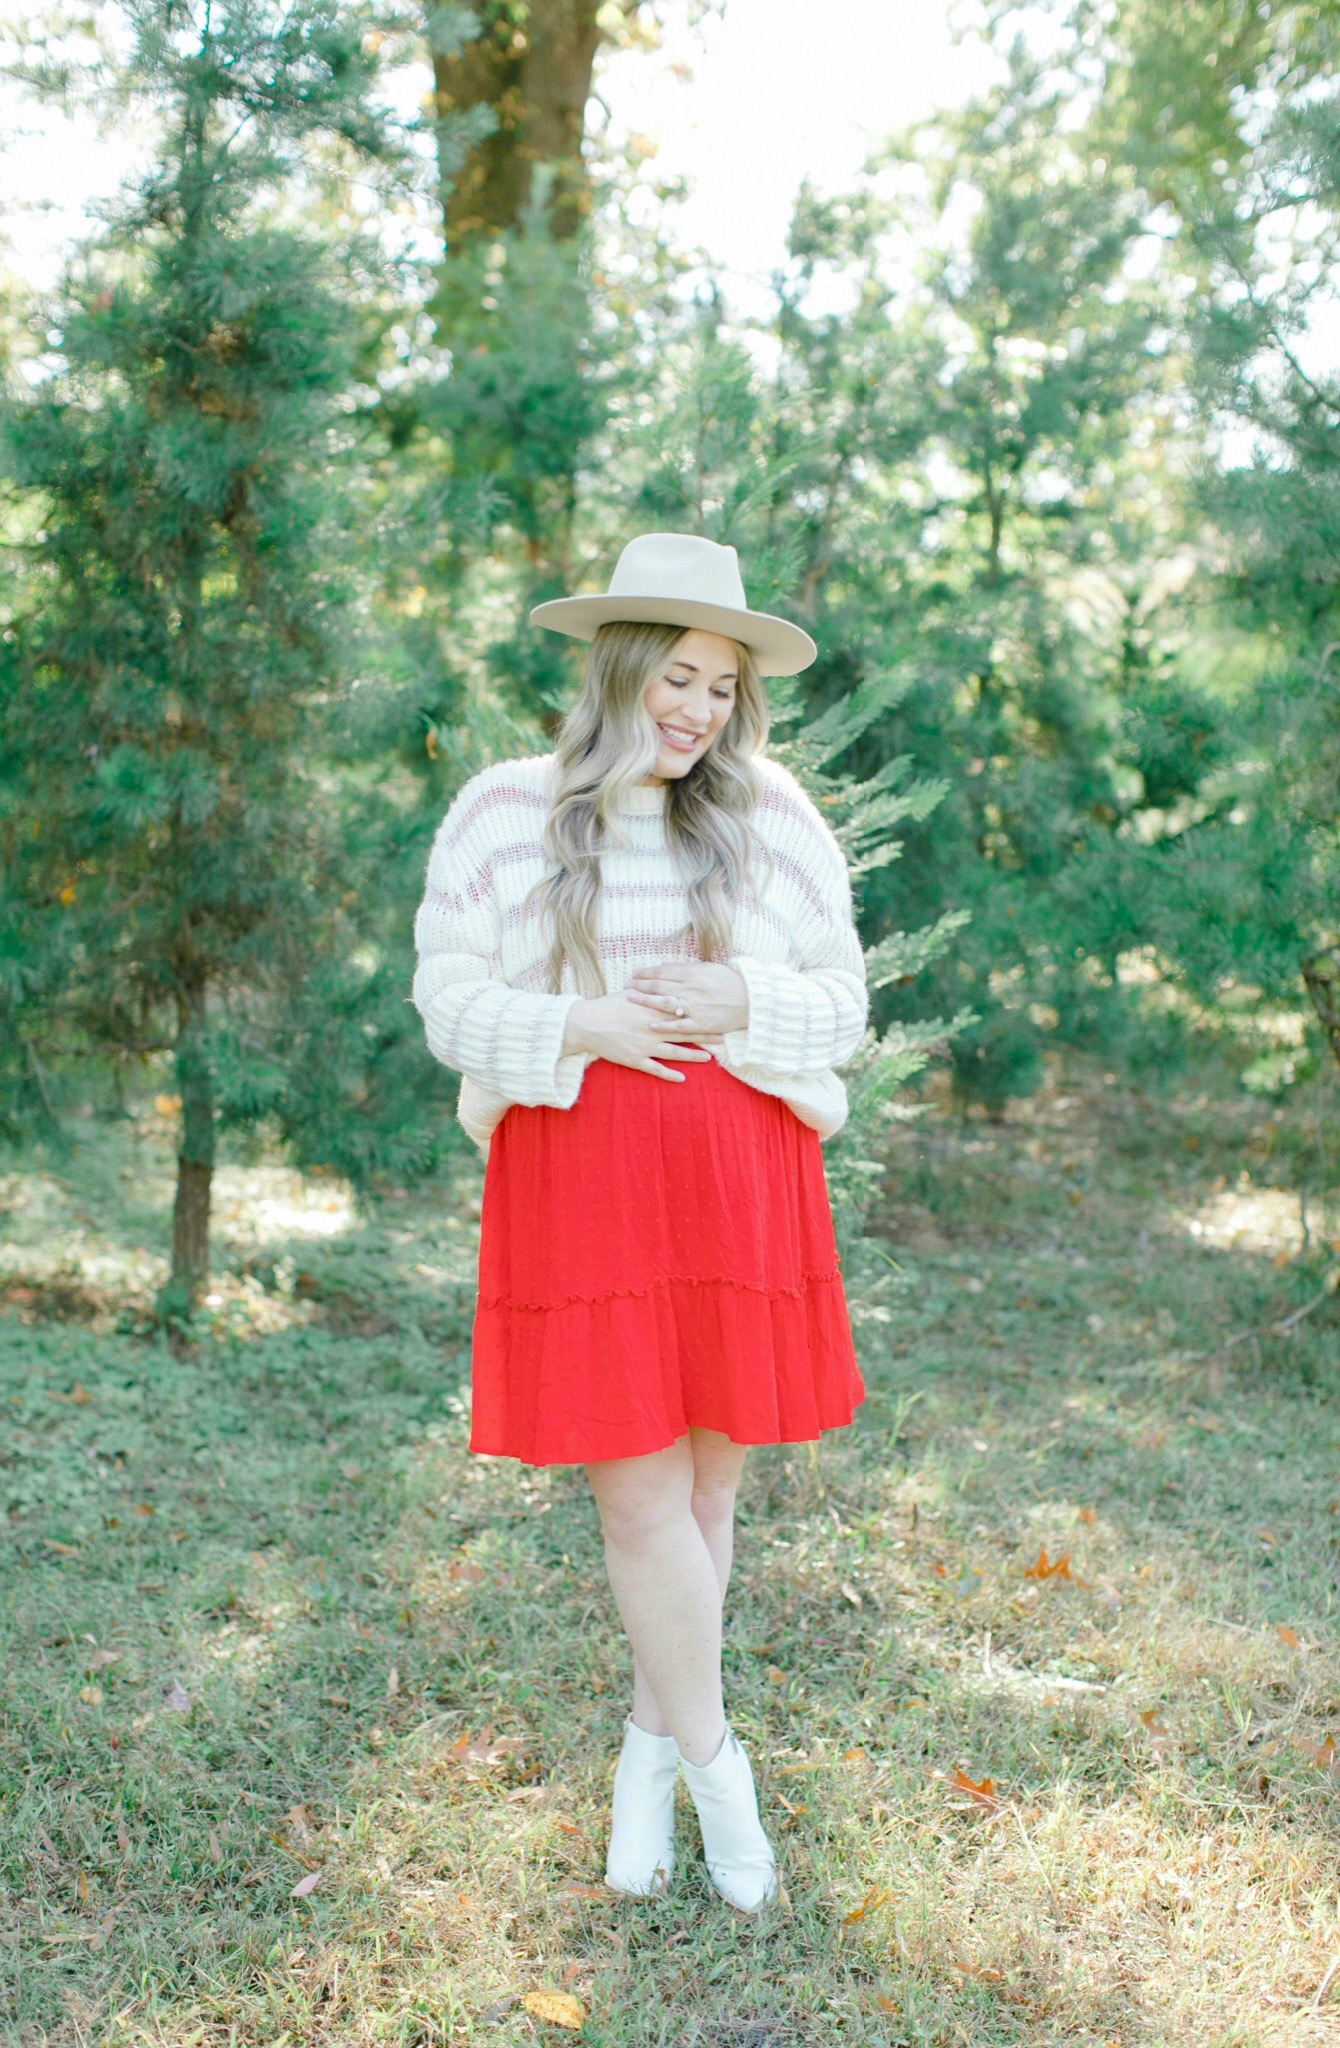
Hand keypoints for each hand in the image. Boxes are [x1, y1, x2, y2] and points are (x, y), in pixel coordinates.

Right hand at [561, 990, 715, 1080]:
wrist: (587, 1024)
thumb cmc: (608, 1006)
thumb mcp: (631, 993)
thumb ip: (650, 991)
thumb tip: (664, 982)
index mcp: (652, 1010)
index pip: (681, 1012)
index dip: (699, 1014)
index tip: (715, 1015)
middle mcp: (652, 1028)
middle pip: (683, 1032)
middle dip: (703, 1035)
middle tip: (721, 1037)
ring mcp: (644, 1046)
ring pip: (674, 1052)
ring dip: (692, 1056)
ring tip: (708, 1058)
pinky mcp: (635, 1059)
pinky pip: (656, 1069)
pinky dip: (669, 1074)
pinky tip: (682, 1078)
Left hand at [624, 960, 748, 1038]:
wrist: (752, 1000)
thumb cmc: (731, 982)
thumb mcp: (709, 968)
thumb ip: (688, 969)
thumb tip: (666, 968)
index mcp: (693, 973)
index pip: (663, 971)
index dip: (647, 973)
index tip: (635, 974)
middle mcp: (691, 988)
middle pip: (659, 986)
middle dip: (640, 985)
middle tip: (627, 985)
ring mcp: (695, 1007)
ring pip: (664, 1003)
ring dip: (645, 1001)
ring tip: (631, 998)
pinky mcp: (701, 1023)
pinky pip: (679, 1025)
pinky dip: (664, 1025)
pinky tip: (651, 1024)